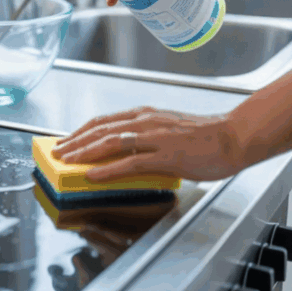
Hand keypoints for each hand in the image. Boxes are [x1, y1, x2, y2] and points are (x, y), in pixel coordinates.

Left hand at [50, 107, 247, 181]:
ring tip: (66, 162)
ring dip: (84, 153)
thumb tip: (123, 153)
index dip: (81, 132)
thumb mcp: (168, 132)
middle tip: (56, 152)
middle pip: (100, 129)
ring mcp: (155, 138)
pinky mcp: (166, 155)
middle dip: (74, 142)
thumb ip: (145, 140)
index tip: (65, 141)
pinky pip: (130, 162)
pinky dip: (108, 169)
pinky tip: (93, 175)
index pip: (104, 122)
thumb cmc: (206, 138)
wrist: (235, 138)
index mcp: (145, 116)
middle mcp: (146, 122)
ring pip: (110, 142)